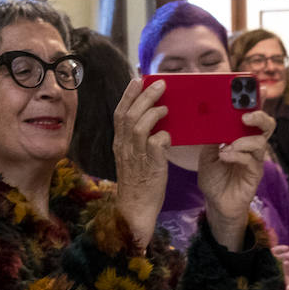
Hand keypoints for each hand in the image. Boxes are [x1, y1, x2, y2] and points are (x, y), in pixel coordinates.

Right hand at [110, 77, 171, 250]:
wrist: (135, 209)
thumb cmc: (138, 183)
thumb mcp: (133, 158)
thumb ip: (139, 140)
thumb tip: (154, 123)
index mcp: (119, 144)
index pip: (119, 113)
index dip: (128, 95)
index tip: (137, 80)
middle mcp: (124, 147)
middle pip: (129, 114)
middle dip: (144, 96)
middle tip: (160, 84)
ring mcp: (136, 156)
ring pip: (140, 125)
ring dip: (154, 112)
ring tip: (167, 106)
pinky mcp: (150, 166)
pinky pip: (156, 144)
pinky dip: (163, 135)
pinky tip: (169, 135)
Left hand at [198, 110, 272, 249]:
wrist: (216, 203)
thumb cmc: (214, 178)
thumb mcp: (207, 154)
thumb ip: (211, 138)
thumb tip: (210, 119)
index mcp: (242, 137)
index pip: (252, 117)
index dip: (256, 103)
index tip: (253, 90)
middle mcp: (252, 146)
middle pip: (266, 126)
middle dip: (259, 116)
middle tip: (245, 116)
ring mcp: (255, 160)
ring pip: (260, 142)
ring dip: (243, 140)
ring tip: (227, 145)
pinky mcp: (254, 174)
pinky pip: (251, 160)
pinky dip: (237, 155)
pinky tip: (224, 156)